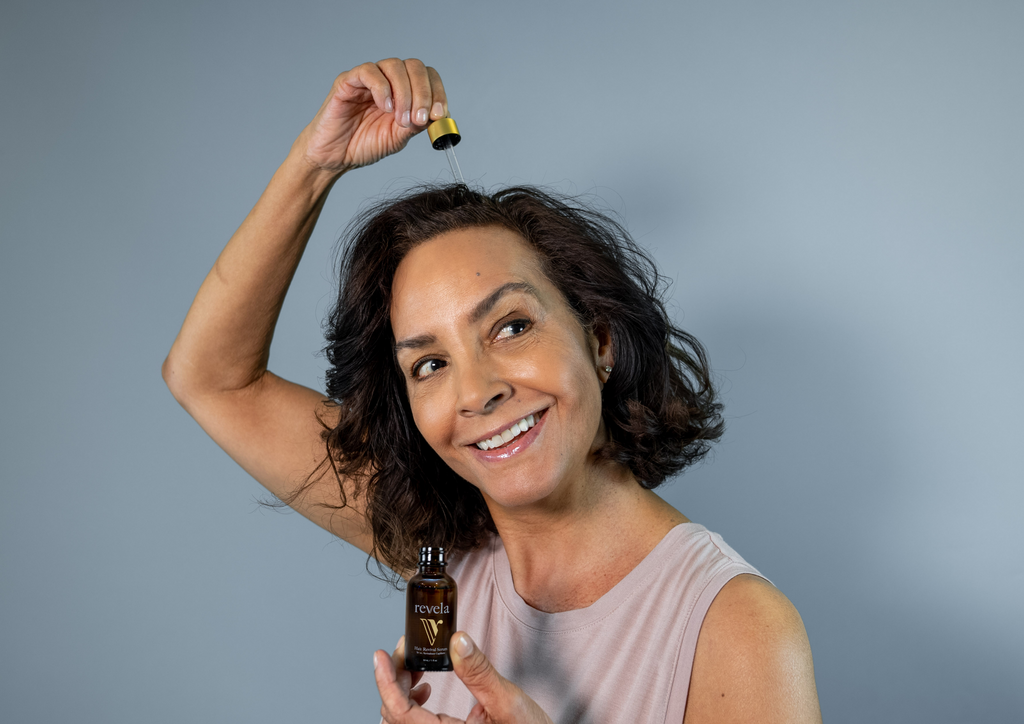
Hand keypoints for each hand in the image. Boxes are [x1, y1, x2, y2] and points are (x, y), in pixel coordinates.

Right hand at [296, 58, 448, 174]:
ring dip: (404, 92)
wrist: (335, 157)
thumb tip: (435, 115)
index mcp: (403, 92)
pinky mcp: (348, 81)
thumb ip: (416, 125)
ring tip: (400, 118)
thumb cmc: (363, 145)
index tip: (439, 114)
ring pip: (394, 65)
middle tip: (420, 118)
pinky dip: (382, 89)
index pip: (427, 77)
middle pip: (414, 66)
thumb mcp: (398, 138)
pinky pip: (369, 72)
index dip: (437, 92)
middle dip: (423, 92)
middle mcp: (388, 80)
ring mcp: (368, 79)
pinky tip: (385, 108)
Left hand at [373, 633, 553, 723]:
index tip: (379, 656)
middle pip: (394, 714)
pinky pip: (415, 722)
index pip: (400, 713)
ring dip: (401, 688)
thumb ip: (480, 673)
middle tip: (406, 648)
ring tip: (415, 663)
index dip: (385, 682)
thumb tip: (457, 640)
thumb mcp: (508, 703)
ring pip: (401, 719)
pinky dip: (412, 700)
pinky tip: (425, 685)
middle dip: (394, 678)